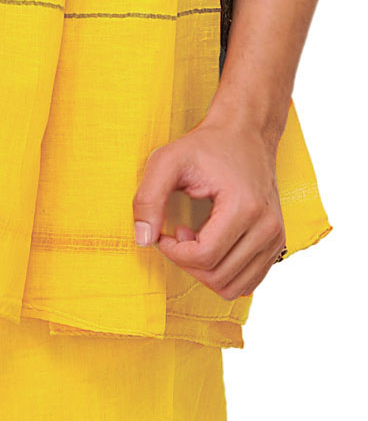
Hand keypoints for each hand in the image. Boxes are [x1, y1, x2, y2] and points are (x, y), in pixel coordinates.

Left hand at [131, 114, 285, 298]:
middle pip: (217, 276)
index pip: (204, 258)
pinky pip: (246, 283)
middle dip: (187, 262)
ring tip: (197, 238)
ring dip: (205, 270)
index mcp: (246, 207)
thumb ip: (147, 198)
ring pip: (232, 287)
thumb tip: (143, 239)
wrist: (245, 133)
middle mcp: (268, 227)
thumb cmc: (206, 146)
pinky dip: (222, 273)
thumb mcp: (167, 161)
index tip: (166, 232)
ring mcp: (276, 239)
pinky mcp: (276, 245)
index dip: (174, 252)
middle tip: (180, 233)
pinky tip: (213, 245)